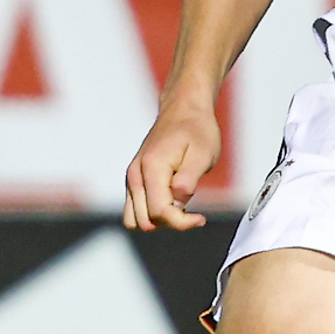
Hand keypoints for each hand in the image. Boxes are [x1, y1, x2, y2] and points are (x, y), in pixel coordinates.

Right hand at [123, 93, 222, 231]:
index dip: (181, 222)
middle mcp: (135, 175)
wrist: (183, 110)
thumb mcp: (202, 154)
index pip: (158, 211)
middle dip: (170, 223)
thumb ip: (188, 181)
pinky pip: (137, 209)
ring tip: (182, 207)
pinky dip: (154, 213)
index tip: (201, 218)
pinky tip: (174, 201)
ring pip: (136, 219)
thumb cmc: (196, 130)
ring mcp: (132, 178)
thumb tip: (176, 204)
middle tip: (194, 213)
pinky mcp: (135, 181)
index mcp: (151, 168)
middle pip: (144, 221)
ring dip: (160, 220)